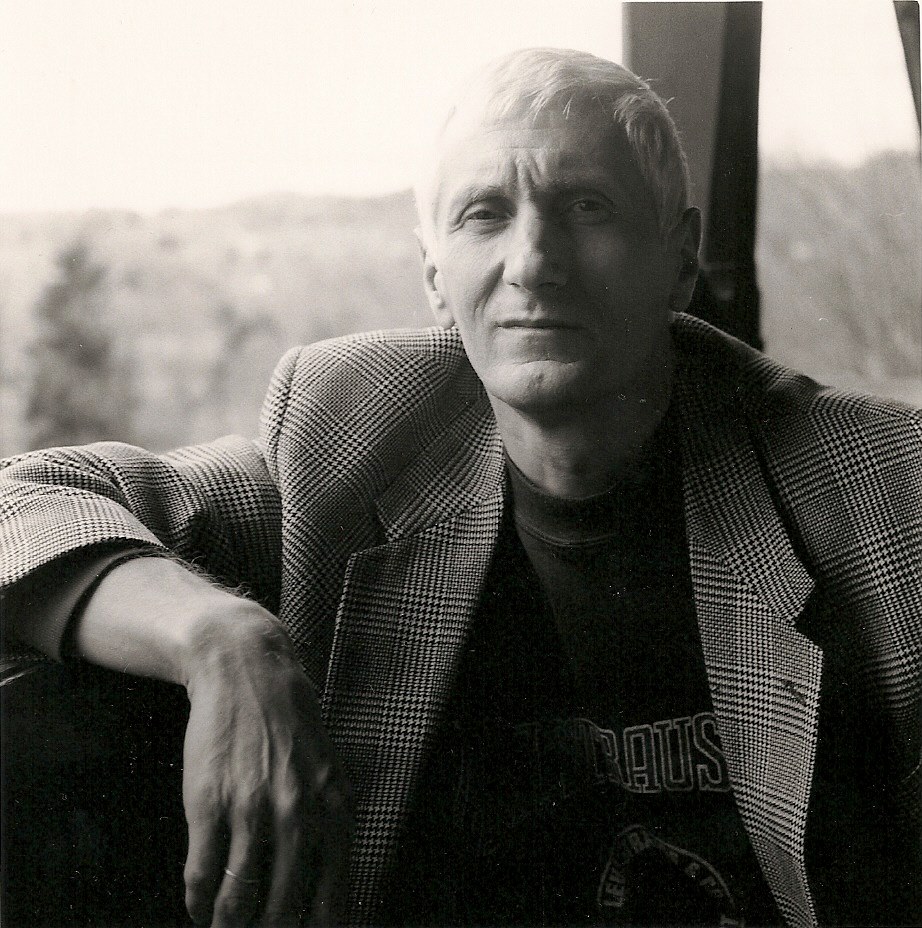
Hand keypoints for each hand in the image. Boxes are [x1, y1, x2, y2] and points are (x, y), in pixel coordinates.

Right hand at [181, 605, 352, 926]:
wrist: (246, 670)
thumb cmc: (290, 721)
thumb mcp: (330, 765)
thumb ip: (332, 818)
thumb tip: (332, 881)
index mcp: (334, 806)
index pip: (334, 895)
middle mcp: (298, 813)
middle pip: (283, 907)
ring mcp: (251, 809)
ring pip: (238, 899)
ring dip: (229, 925)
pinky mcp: (208, 802)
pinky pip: (202, 873)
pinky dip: (198, 901)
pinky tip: (199, 906)